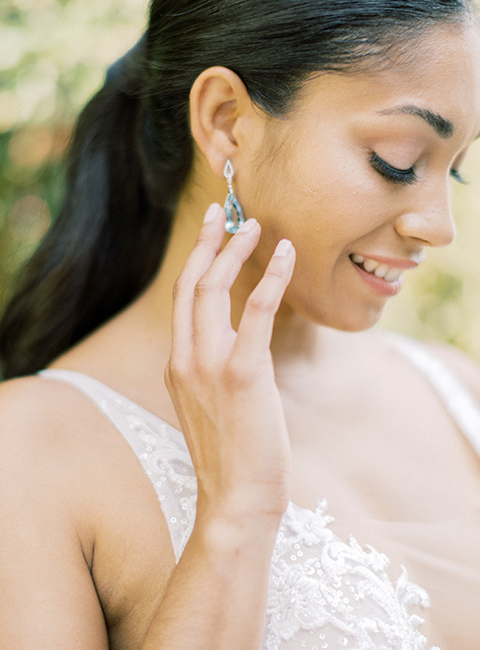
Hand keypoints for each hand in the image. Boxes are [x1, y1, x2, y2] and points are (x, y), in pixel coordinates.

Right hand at [165, 203, 295, 526]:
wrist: (237, 501)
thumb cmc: (234, 456)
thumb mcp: (213, 407)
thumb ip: (214, 372)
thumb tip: (237, 346)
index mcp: (178, 365)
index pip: (182, 299)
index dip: (197, 261)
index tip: (211, 234)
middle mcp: (185, 359)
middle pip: (190, 283)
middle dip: (207, 242)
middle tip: (225, 212)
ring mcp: (208, 366)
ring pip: (212, 289)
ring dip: (234, 250)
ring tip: (257, 226)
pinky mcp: (242, 374)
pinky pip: (254, 312)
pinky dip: (270, 278)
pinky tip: (286, 255)